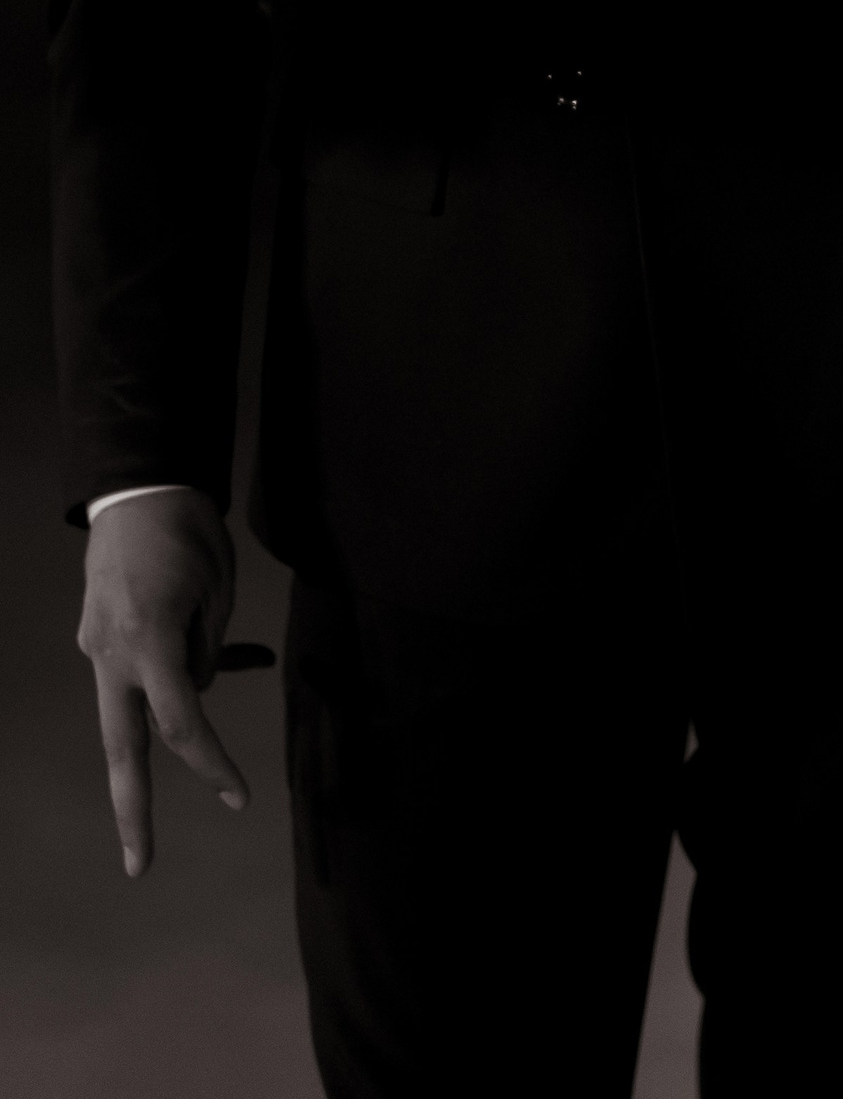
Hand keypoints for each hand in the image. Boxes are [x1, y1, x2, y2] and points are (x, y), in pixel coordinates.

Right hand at [78, 489, 248, 877]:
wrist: (138, 481)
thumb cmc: (188, 529)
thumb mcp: (217, 588)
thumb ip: (209, 649)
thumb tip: (198, 690)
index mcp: (147, 641)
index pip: (183, 722)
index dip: (213, 764)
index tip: (239, 797)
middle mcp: (111, 653)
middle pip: (124, 748)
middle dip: (132, 810)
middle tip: (139, 867)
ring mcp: (97, 645)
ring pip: (138, 698)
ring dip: (177, 681)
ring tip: (199, 592)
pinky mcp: (98, 633)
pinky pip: (142, 662)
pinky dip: (175, 655)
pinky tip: (221, 629)